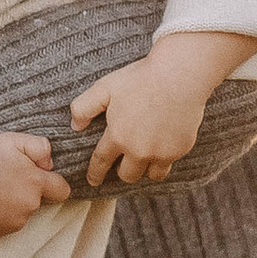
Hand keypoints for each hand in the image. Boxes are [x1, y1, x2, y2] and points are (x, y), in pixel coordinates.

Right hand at [0, 130, 70, 238]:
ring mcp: (13, 222)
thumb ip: (39, 147)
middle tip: (3, 177)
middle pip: (37, 200)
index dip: (52, 183)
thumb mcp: (12, 140)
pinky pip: (5, 223)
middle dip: (26, 190)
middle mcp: (28, 206)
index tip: (39, 177)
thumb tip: (49, 162)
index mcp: (35, 183)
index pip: (61, 190)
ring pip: (21, 212)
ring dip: (11, 203)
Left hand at [71, 50, 217, 188]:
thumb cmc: (141, 79)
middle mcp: (139, 150)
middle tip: (124, 163)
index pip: (101, 162)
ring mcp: (161, 152)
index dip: (95, 174)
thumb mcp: (105, 87)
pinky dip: (164, 158)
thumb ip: (85, 107)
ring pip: (151, 175)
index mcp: (118, 137)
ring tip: (145, 158)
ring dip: (145, 169)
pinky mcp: (181, 149)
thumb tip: (75, 125)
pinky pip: (169, 163)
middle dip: (123, 171)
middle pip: (127, 175)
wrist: (179, 76)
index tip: (93, 181)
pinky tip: (163, 145)